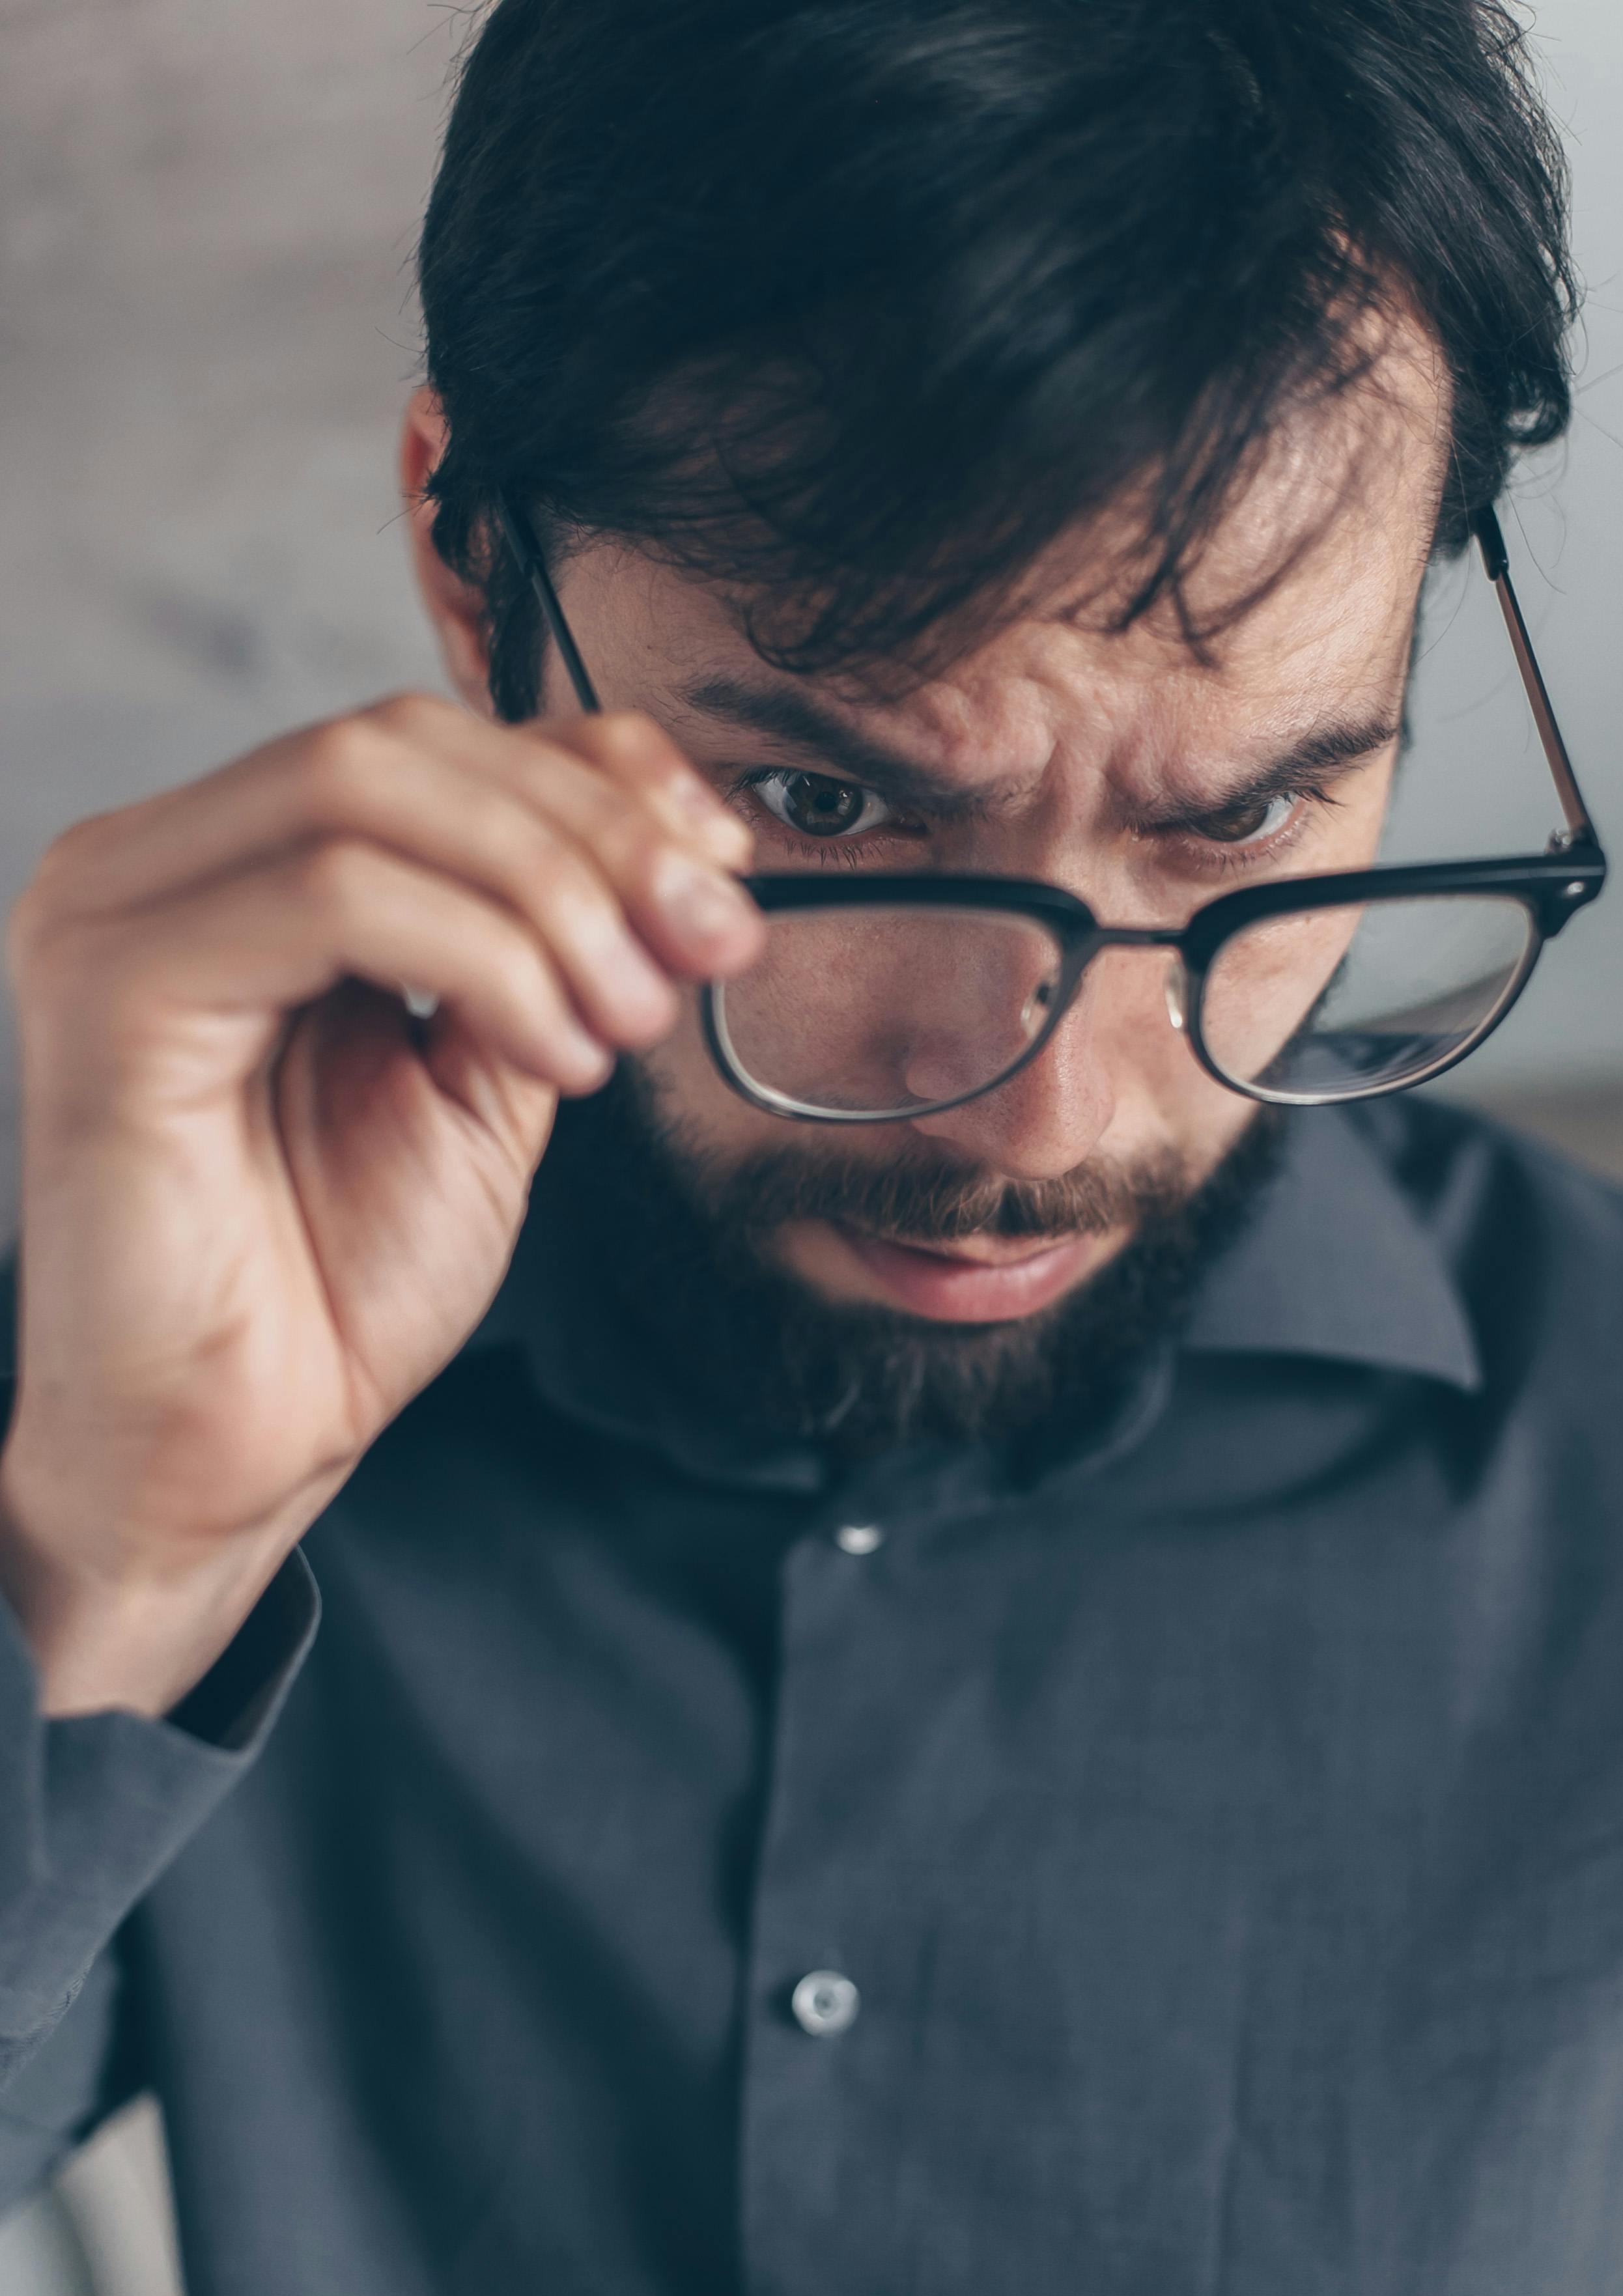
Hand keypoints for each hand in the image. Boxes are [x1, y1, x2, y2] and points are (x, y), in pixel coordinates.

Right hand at [0, 692, 758, 1715]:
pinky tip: (551, 1054)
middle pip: (400, 741)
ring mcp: (115, 916)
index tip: (725, 864)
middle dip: (594, 832)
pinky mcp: (115, 991)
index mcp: (231, 870)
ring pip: (365, 789)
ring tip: (630, 1020)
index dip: (594, 773)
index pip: (421, 737)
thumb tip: (667, 841)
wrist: (234, 1450)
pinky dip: (485, 960)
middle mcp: (153, 865)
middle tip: (710, 940)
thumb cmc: (331, 1286)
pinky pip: (332, 898)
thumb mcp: (485, 1079)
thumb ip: (544, 949)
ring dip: (552, 897)